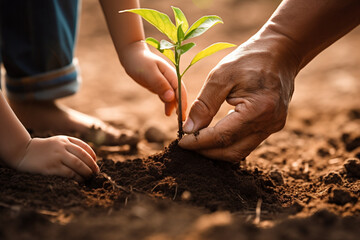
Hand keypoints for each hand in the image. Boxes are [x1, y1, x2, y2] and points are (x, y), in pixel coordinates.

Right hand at [16, 136, 98, 181]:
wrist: (21, 151)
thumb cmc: (41, 149)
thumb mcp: (56, 142)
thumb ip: (69, 146)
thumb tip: (87, 158)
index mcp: (65, 139)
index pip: (84, 147)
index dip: (92, 155)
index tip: (95, 162)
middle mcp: (62, 146)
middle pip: (84, 156)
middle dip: (92, 165)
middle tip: (96, 173)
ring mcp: (57, 156)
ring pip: (78, 164)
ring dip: (87, 172)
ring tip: (89, 177)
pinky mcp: (51, 167)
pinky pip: (69, 173)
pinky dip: (77, 177)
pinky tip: (80, 181)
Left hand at [119, 41, 186, 119]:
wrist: (132, 56)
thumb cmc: (140, 62)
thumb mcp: (149, 73)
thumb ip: (160, 84)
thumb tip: (171, 97)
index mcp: (172, 74)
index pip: (181, 90)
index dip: (183, 103)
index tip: (182, 115)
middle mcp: (171, 79)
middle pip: (180, 95)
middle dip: (181, 107)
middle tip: (181, 121)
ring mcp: (167, 83)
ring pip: (174, 97)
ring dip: (174, 107)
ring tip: (173, 118)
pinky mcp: (161, 86)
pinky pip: (167, 97)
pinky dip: (168, 104)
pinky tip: (167, 112)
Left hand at [179, 37, 298, 161]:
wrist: (281, 51)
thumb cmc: (249, 59)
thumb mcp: (221, 76)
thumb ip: (204, 105)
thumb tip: (189, 130)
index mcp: (258, 110)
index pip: (222, 137)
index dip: (198, 143)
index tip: (181, 143)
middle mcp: (269, 124)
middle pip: (232, 152)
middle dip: (206, 152)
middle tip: (187, 145)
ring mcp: (273, 127)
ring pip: (240, 151)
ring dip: (217, 150)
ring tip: (197, 142)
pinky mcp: (273, 126)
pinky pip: (247, 143)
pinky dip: (228, 143)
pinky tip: (214, 136)